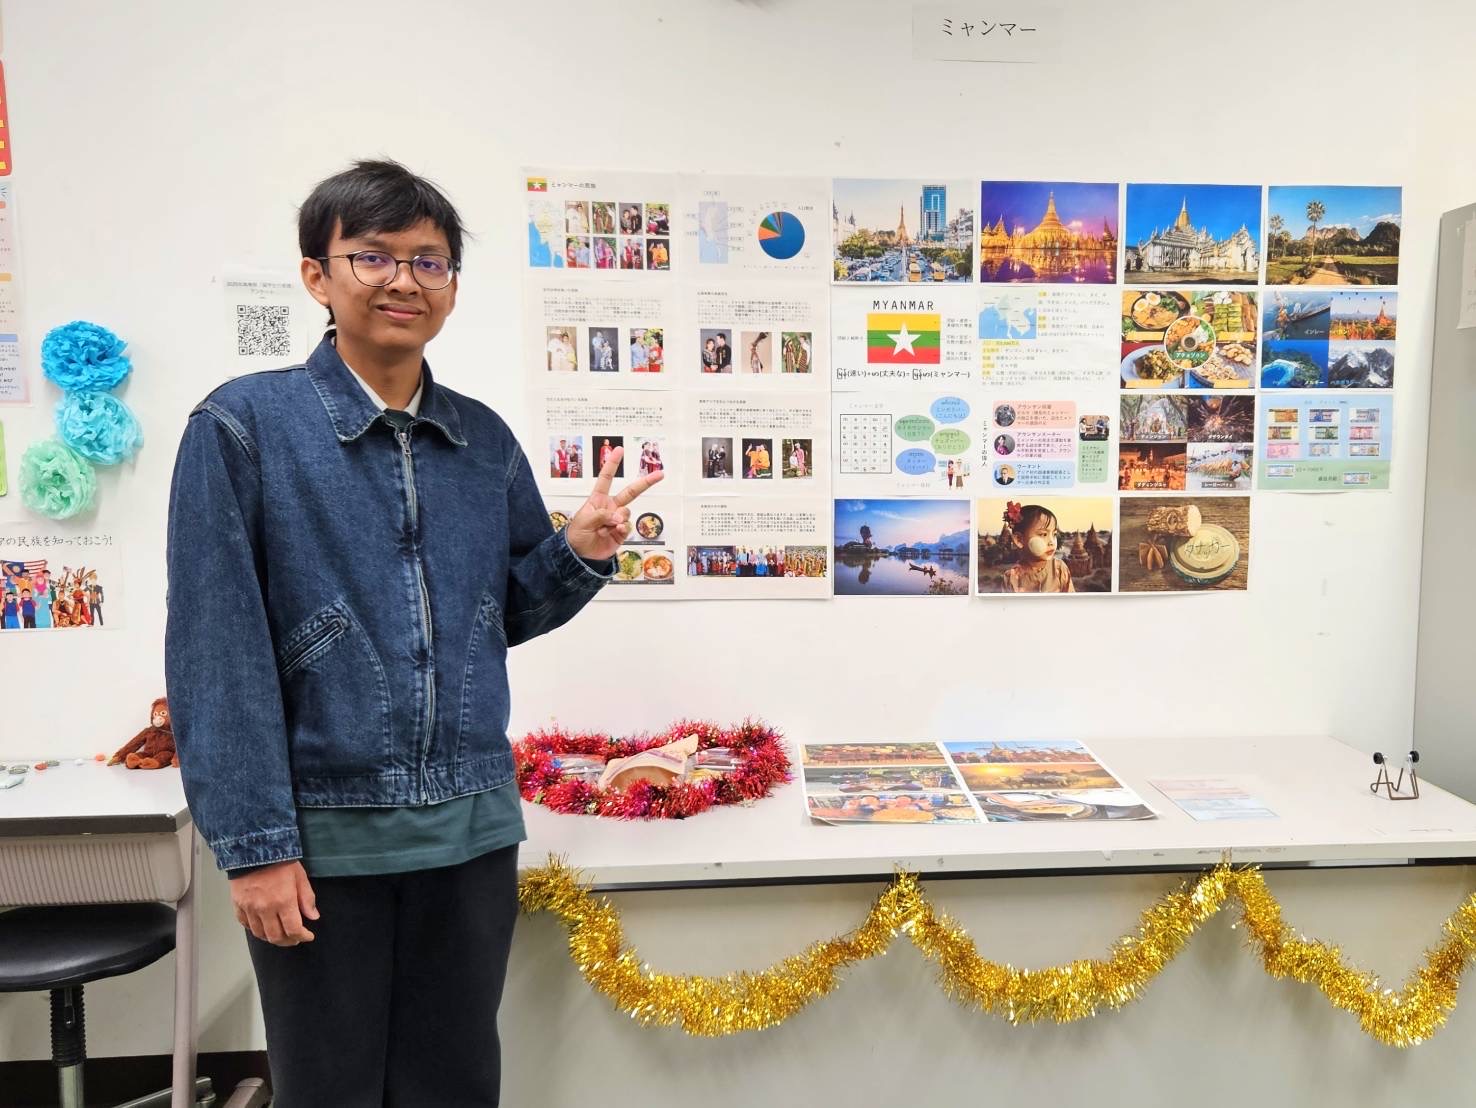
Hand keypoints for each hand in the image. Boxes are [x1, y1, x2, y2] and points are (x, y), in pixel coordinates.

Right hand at [231, 860, 318, 946]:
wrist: (253, 848)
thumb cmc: (280, 861)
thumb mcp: (300, 876)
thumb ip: (307, 898)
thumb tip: (313, 917)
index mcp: (283, 902)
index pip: (293, 930)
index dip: (302, 936)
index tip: (308, 936)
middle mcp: (265, 909)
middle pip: (276, 937)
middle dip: (288, 941)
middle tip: (295, 938)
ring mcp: (249, 908)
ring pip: (260, 934)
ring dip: (271, 938)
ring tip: (280, 934)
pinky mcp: (238, 905)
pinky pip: (245, 924)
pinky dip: (255, 929)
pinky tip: (263, 926)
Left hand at [564, 447, 663, 561]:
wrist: (580, 555)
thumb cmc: (577, 535)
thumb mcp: (583, 520)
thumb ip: (601, 514)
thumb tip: (619, 517)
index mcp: (598, 499)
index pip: (606, 478)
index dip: (612, 464)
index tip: (619, 450)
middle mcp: (611, 507)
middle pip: (631, 492)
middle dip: (646, 483)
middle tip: (660, 474)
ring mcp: (618, 520)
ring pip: (627, 513)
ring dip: (618, 519)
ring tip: (604, 528)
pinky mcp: (622, 532)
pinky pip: (628, 527)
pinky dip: (622, 529)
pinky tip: (613, 533)